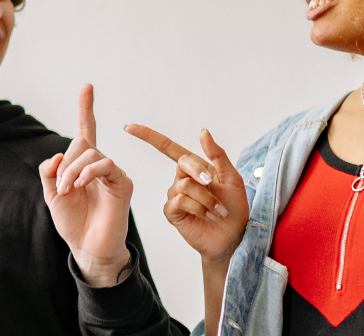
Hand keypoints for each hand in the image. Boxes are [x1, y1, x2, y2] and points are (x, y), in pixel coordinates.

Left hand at [39, 84, 134, 286]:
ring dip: (73, 171)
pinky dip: (89, 172)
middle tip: (60, 188)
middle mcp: (99, 165)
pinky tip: (80, 185)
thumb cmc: (72, 222)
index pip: (85, 131)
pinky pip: (106, 165)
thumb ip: (49, 172)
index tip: (87, 87)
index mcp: (82, 164)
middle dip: (65, 164)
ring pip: (91, 154)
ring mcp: (112, 174)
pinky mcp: (122, 184)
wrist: (87, 248)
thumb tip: (57, 156)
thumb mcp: (52, 195)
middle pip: (81, 145)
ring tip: (67, 191)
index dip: (86, 109)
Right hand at [123, 125, 247, 261]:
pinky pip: (179, 201)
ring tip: (218, 210)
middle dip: (199, 172)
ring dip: (206, 198)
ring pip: (184, 185)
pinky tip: (208, 215)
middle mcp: (182, 180)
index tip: (129, 127)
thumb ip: (217, 154)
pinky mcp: (173, 212)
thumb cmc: (234, 208)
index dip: (149, 136)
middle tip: (213, 183)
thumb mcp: (232, 177)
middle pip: (182, 163)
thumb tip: (203, 132)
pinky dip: (198, 207)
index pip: (168, 148)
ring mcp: (175, 196)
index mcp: (195, 169)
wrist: (233, 236)